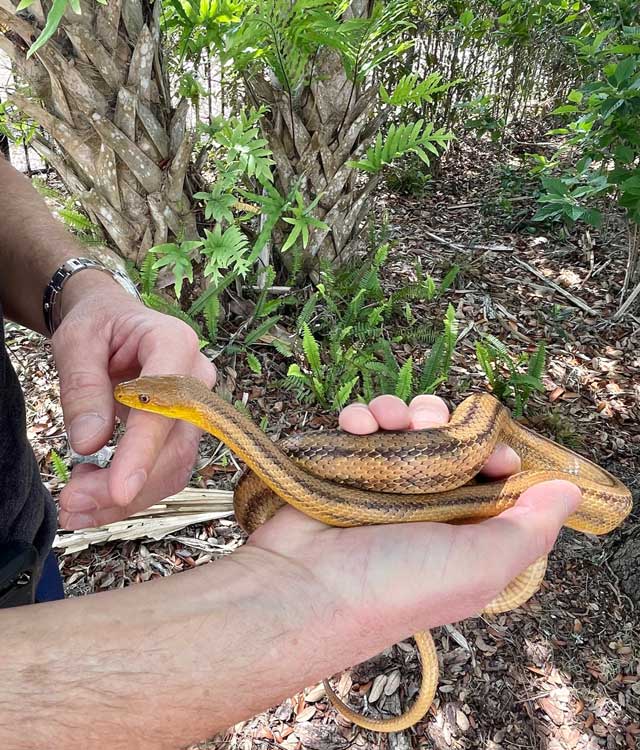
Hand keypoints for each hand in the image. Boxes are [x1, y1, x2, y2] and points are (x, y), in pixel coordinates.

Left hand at [54, 273, 215, 529]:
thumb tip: (89, 443)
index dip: (143, 450)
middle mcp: (197, 379)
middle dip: (128, 486)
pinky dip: (132, 493)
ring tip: (76, 504)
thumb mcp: (76, 342)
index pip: (166, 405)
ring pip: (175, 468)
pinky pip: (167, 471)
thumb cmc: (98, 324)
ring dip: (128, 497)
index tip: (119, 489)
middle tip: (72, 505)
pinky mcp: (183, 431)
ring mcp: (197, 409)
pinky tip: (95, 498)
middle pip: (175, 447)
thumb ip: (83, 388)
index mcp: (175, 343)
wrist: (112, 322)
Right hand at [242, 394, 581, 636]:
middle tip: (429, 427)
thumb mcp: (482, 566)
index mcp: (462, 528)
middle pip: (446, 440)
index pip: (492, 476)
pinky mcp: (344, 468)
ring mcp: (380, 484)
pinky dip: (360, 416)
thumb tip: (569, 490)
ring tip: (384, 417)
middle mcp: (424, 504)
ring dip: (398, 410)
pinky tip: (355, 422)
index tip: (489, 453)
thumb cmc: (398, 582)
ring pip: (403, 425)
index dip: (494, 454)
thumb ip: (531, 528)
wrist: (306, 587)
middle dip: (441, 422)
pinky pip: (360, 427)